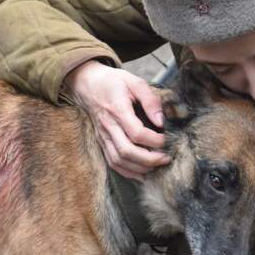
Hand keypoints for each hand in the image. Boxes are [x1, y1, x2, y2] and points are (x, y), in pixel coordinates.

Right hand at [64, 61, 169, 179]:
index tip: (168, 139)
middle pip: (127, 151)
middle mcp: (108, 126)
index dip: (154, 140)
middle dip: (149, 159)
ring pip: (119, 160)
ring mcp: (103, 136)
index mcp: (117, 109)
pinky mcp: (102, 142)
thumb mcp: (135, 82)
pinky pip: (113, 163)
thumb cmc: (113, 82)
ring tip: (157, 165)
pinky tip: (142, 172)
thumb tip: (162, 121)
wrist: (87, 84)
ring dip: (140, 168)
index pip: (136, 132)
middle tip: (166, 158)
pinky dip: (128, 172)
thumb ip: (150, 100)